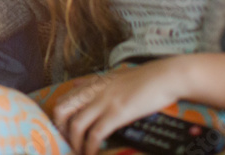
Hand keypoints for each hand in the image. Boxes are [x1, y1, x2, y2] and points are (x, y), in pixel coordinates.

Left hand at [53, 59, 183, 154]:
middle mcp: (94, 91)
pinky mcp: (116, 113)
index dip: (59, 118)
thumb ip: (96, 84)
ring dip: (75, 144)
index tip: (64, 131)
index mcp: (93, 83)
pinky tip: (93, 154)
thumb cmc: (145, 78)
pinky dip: (91, 148)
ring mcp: (104, 102)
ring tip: (80, 153)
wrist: (165, 76)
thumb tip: (78, 87)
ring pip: (76, 125)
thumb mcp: (115, 76)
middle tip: (68, 144)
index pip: (64, 98)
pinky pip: (96, 135)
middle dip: (60, 130)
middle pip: (62, 110)